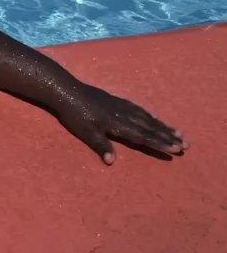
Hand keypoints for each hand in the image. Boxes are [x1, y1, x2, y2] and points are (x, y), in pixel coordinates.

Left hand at [53, 84, 187, 163]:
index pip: (143, 136)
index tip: (176, 149)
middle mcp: (124, 114)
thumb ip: (100, 146)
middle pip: (150, 127)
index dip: (160, 143)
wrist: (67, 90)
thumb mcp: (85, 132)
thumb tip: (112, 161)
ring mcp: (121, 106)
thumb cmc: (74, 114)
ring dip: (162, 126)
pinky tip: (154, 117)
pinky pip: (139, 109)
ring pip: (147, 117)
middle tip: (186, 144)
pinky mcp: (116, 101)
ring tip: (177, 132)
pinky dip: (150, 116)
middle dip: (168, 136)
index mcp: (118, 124)